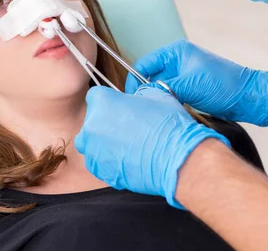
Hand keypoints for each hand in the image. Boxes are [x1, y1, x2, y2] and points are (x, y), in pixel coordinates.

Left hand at [75, 86, 229, 208]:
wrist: (176, 159)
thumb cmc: (168, 125)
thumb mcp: (155, 95)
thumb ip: (137, 95)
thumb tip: (136, 100)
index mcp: (102, 102)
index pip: (96, 96)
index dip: (110, 101)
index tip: (120, 107)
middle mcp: (91, 126)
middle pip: (92, 121)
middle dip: (106, 123)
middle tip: (128, 128)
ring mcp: (93, 151)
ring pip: (93, 144)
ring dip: (106, 143)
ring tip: (130, 146)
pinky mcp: (100, 171)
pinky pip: (101, 163)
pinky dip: (111, 161)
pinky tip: (131, 160)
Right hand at [126, 40, 267, 126]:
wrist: (250, 98)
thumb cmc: (223, 85)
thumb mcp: (188, 85)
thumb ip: (163, 88)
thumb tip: (143, 96)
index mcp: (176, 52)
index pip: (145, 64)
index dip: (135, 80)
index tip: (131, 98)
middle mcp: (178, 62)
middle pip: (151, 77)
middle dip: (147, 92)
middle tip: (142, 109)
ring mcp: (185, 76)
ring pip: (162, 89)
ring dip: (159, 100)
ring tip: (155, 113)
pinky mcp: (191, 90)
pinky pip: (172, 97)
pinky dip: (169, 105)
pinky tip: (168, 114)